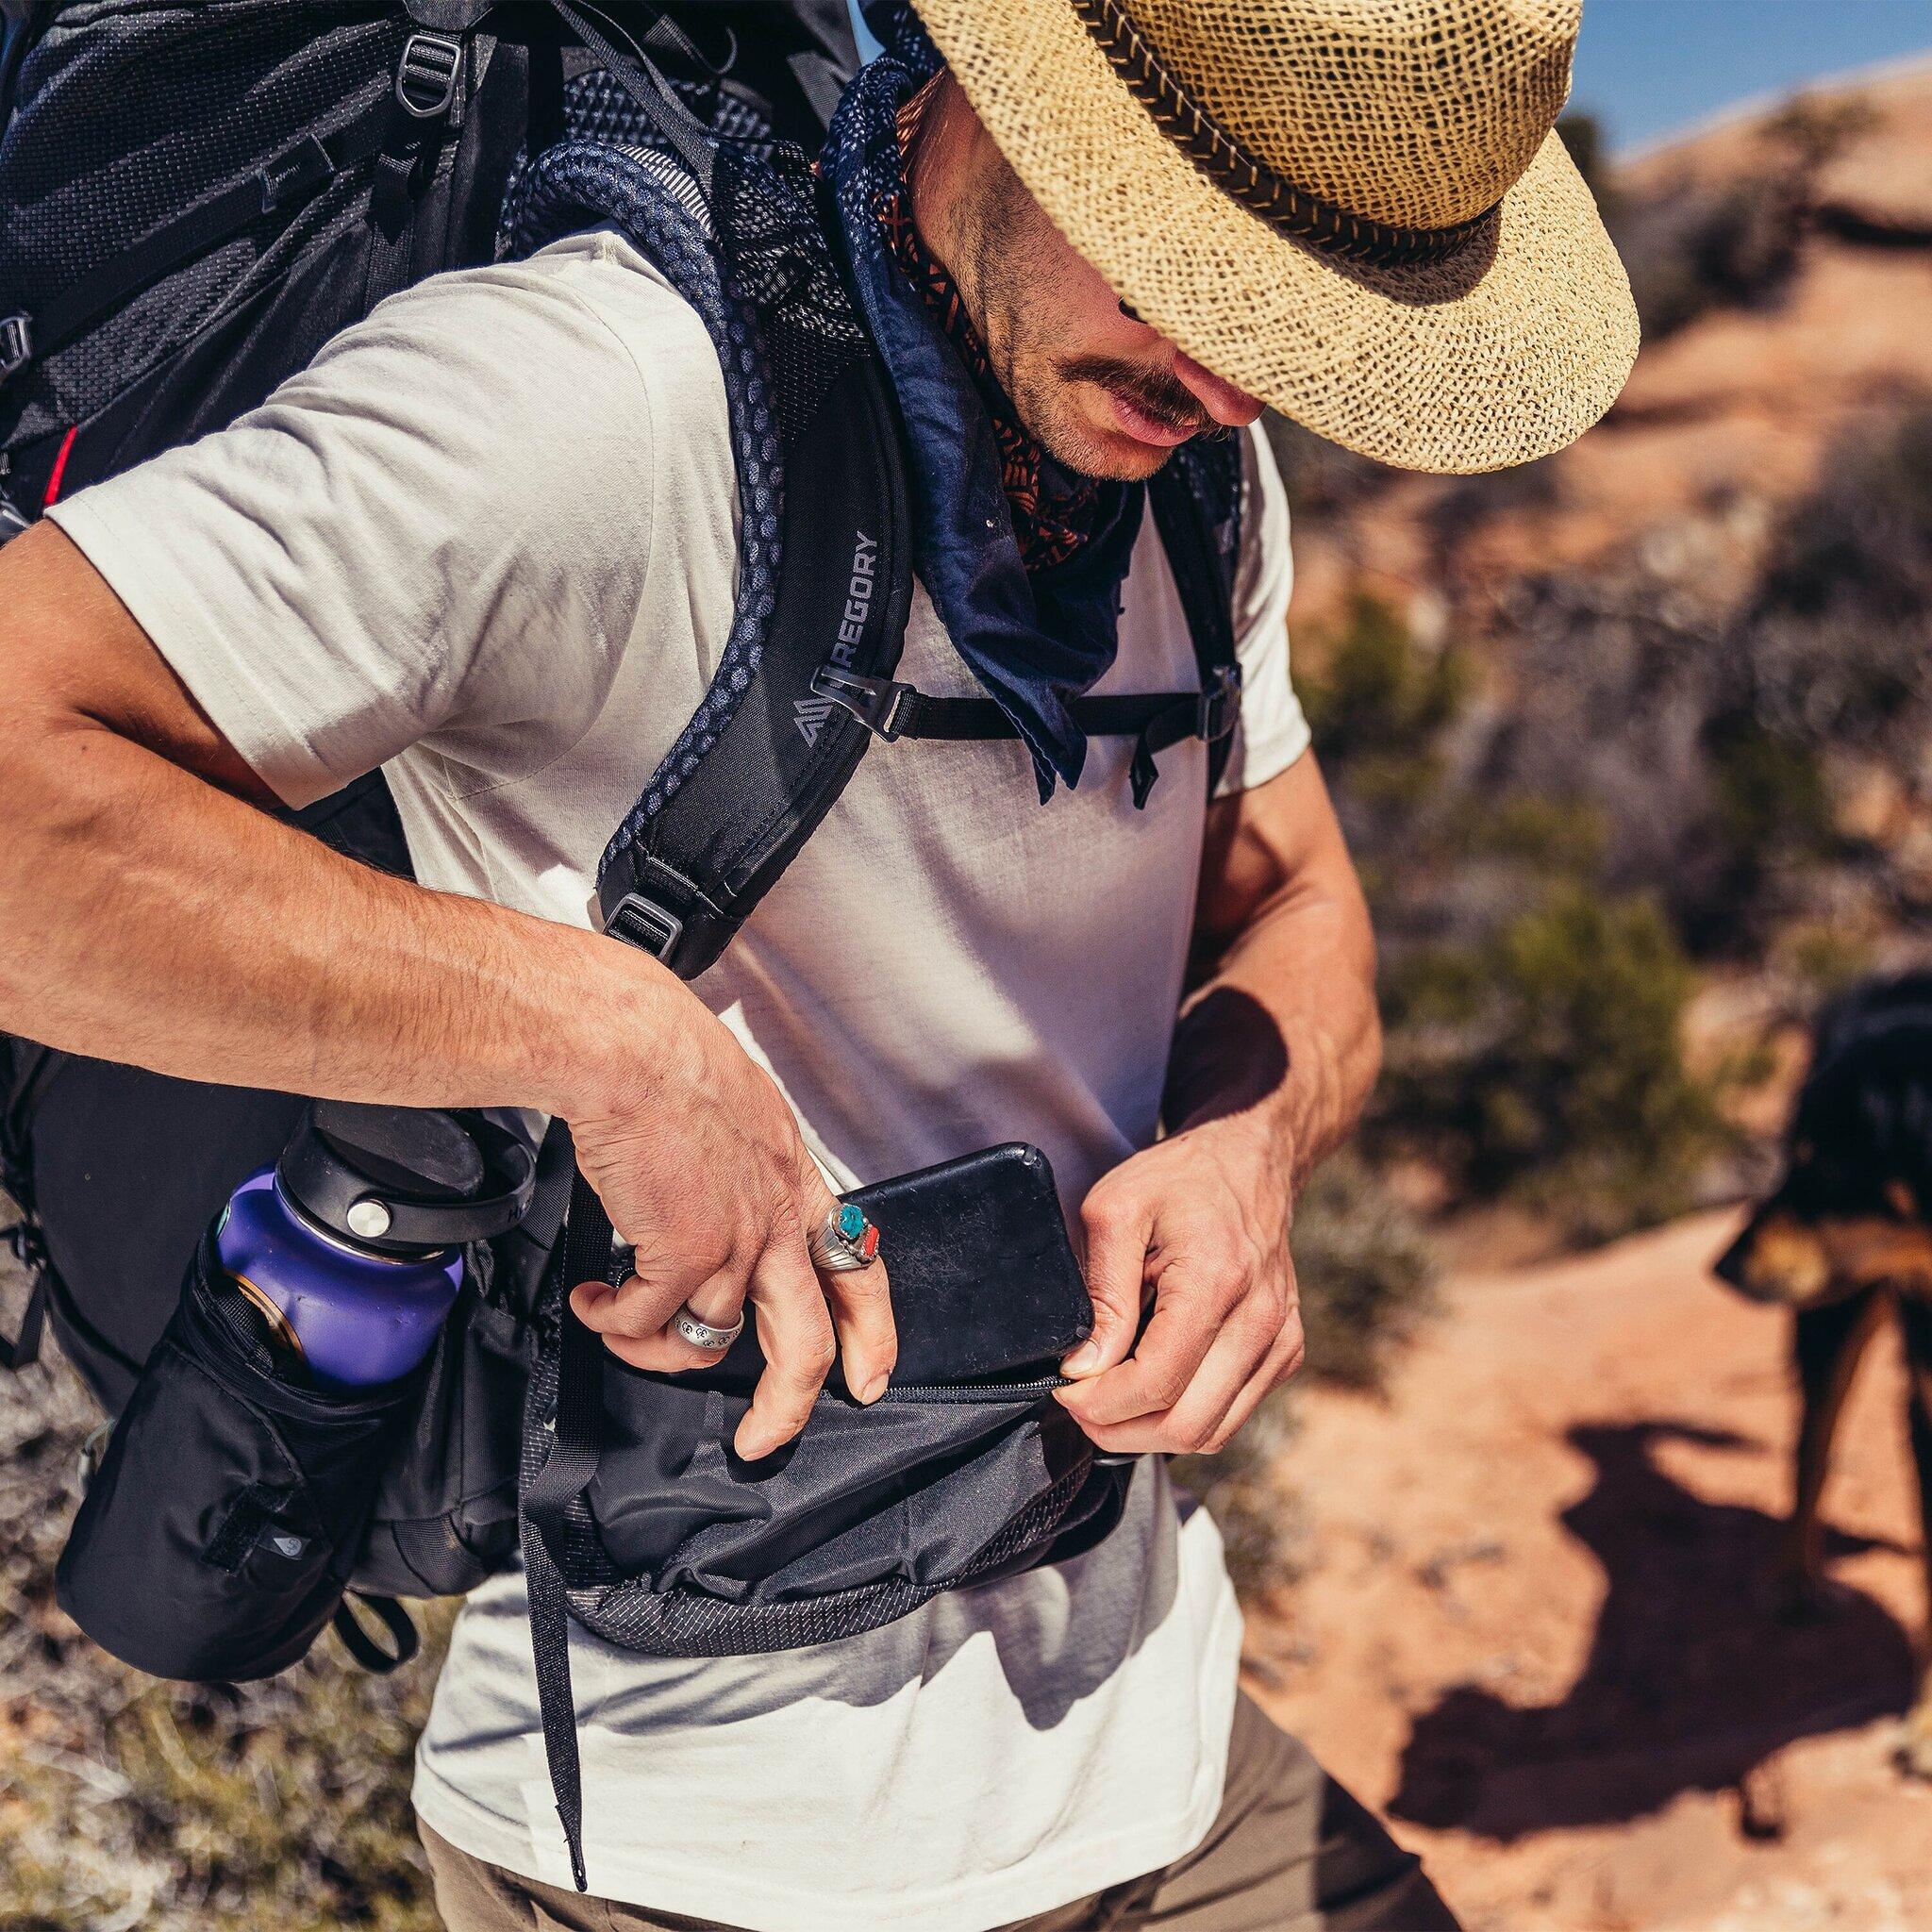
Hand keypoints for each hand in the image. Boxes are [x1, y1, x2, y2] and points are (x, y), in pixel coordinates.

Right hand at [563, 980, 893, 1459]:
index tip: (870, 1377)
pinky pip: (645, 1323)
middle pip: (805, 1342)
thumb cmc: (672, 1063)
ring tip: (618, 1324)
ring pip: (707, 1344)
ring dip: (654, 1350)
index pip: (858, 1271)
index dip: (872, 1334)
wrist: (631, 1048)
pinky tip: (594, 1303)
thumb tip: (721, 1203)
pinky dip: (614, 1324)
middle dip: (786, 1407)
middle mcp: (775, 1221)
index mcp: (796, 1184)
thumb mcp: (742, 1113)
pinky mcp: (680, 1253)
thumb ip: (746, 1170)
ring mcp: (733, 1242)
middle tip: (760, 1440)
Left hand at [1055, 1112, 1303, 1455]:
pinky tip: (1154, 1385)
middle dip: (1121, 1430)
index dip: (1101, 1404)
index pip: (1157, 1383)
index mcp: (1216, 1283)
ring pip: (1213, 1434)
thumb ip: (1102, 1294)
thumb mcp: (1115, 1210)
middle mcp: (1260, 1320)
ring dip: (1152, 1433)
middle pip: (1186, 1425)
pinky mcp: (1286, 1349)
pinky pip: (1232, 1415)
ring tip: (1111, 1401)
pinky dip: (1187, 1416)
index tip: (1065, 1390)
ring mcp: (1280, 1339)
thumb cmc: (1178, 1178)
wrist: (1248, 1158)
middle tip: (1080, 1405)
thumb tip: (1085, 1368)